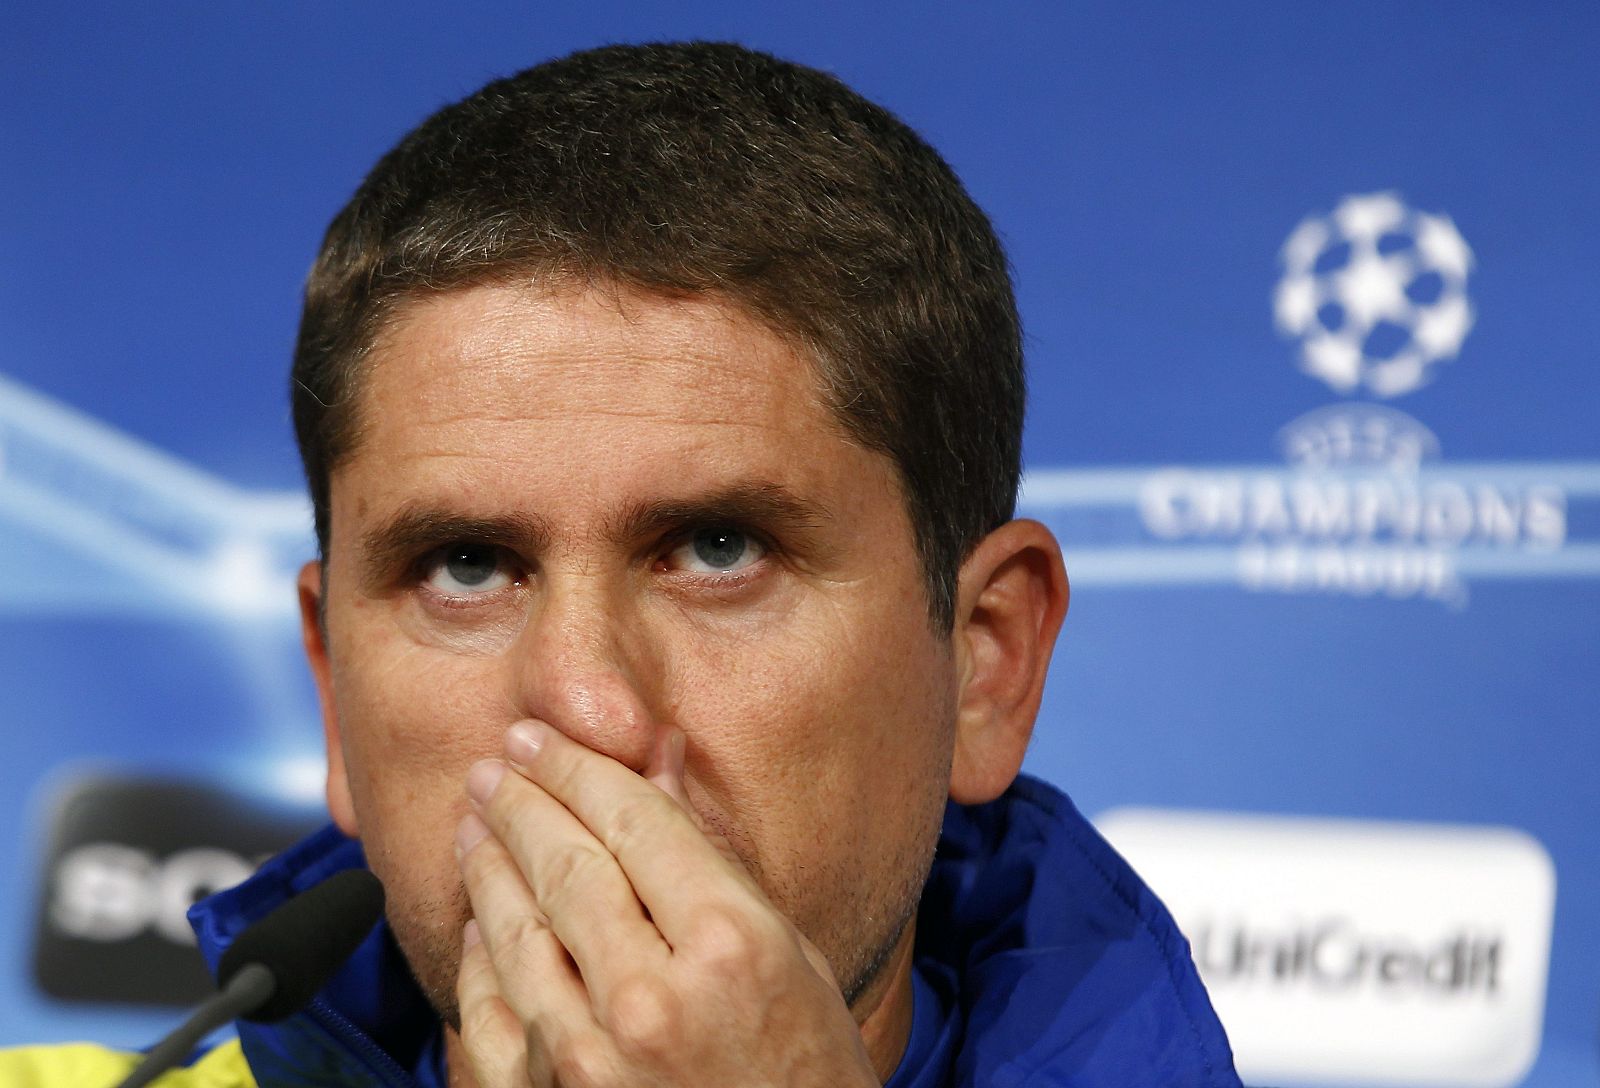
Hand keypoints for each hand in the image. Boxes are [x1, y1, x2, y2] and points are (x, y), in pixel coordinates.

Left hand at [452, 722, 880, 1086]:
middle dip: (521, 802)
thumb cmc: (809, 1078)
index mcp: (729, 945)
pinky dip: (480, 959)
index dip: (576, 767)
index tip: (541, 738)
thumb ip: (714, 859)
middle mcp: (652, 997)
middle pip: (565, 863)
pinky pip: (492, 1015)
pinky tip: (479, 924)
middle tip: (494, 765)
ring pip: (516, 931)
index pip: (632, 820)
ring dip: (488, 867)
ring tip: (475, 824)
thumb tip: (660, 759)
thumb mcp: (794, 958)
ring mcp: (590, 1059)